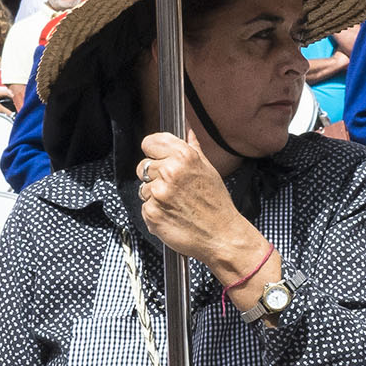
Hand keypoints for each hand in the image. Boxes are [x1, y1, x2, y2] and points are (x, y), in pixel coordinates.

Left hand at [137, 131, 260, 272]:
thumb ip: (193, 147)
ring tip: (176, 204)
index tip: (157, 157)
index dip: (153, 151)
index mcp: (184, 157)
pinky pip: (144, 208)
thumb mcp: (208, 169)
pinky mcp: (152, 213)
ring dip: (155, 197)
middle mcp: (170, 172)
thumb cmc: (216, 204)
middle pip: (143, 166)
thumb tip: (186, 129)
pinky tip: (172, 215)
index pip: (150, 142)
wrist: (221, 236)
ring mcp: (159, 193)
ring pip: (143, 188)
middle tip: (173, 188)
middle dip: (154, 177)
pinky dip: (155, 213)